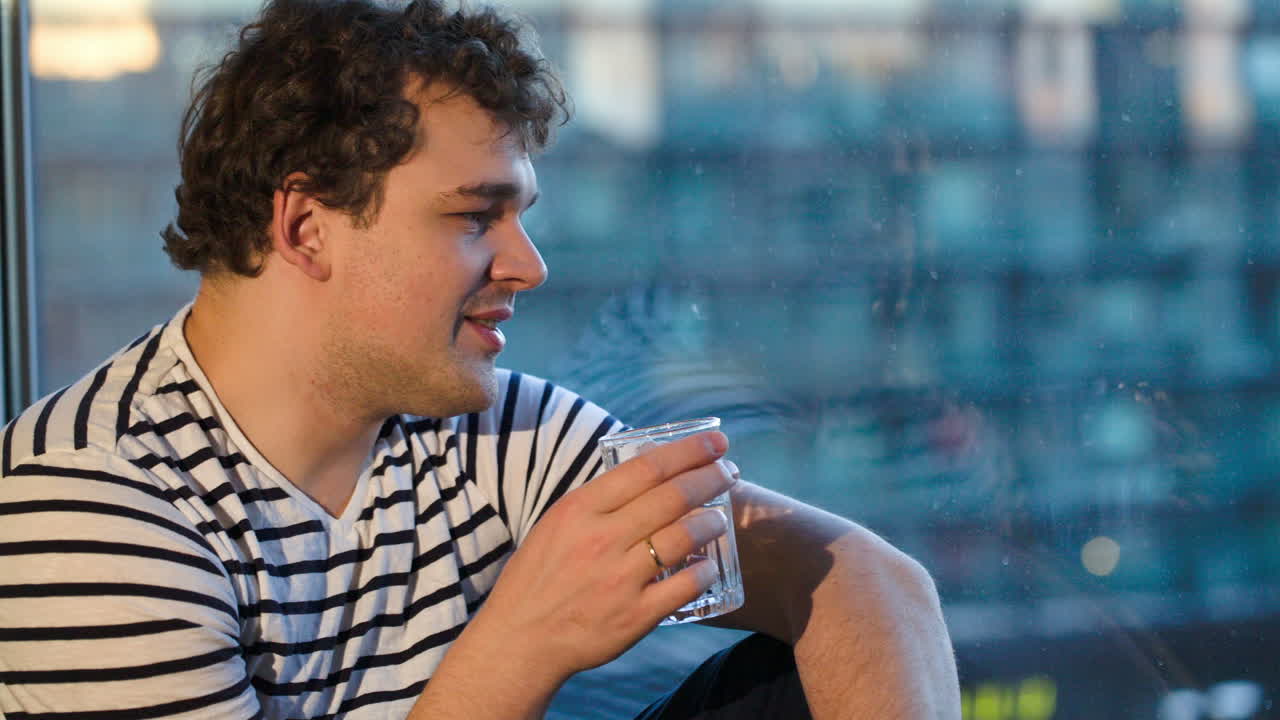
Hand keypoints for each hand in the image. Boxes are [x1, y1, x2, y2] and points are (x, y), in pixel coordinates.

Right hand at [468, 430, 735, 685]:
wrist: (521, 639)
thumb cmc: (539, 577)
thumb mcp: (558, 524)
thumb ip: (599, 502)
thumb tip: (648, 476)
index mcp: (580, 509)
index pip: (646, 469)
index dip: (688, 451)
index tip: (715, 443)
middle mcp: (601, 539)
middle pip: (671, 497)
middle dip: (710, 478)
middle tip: (729, 472)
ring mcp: (620, 578)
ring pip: (683, 537)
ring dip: (711, 522)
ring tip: (720, 517)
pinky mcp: (634, 615)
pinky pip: (684, 586)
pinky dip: (705, 571)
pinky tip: (711, 563)